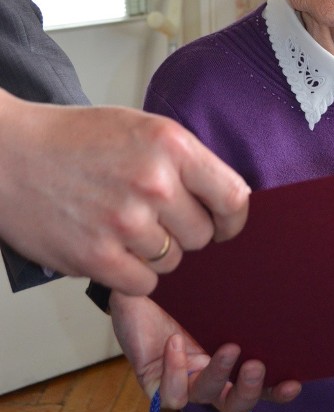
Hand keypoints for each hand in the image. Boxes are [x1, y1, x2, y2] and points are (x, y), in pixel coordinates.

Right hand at [0, 89, 249, 293]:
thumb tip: (224, 199)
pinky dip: (131, 274)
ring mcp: (125, 222)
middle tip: (153, 218)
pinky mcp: (97, 257)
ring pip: (173, 262)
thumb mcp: (141, 128)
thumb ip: (184, 160)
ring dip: (153, 252)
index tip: (224, 225)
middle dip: (184, 232)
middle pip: (202, 236)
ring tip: (121, 225)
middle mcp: (154, 182)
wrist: (9, 155)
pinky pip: (144, 284)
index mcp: (171, 144)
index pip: (233, 197)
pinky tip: (111, 248)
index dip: (232, 218)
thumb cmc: (73, 139)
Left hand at [110, 292, 301, 411]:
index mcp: (228, 350)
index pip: (260, 381)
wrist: (137, 279)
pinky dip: (177, 370)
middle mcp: (208, 370)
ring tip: (229, 349)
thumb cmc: (177, 277)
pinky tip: (175, 343)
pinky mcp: (155, 383)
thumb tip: (270, 255)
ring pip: (207, 398)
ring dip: (220, 377)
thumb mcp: (209, 278)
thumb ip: (235, 276)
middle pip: (235, 403)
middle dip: (251, 390)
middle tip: (256, 365)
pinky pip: (172, 393)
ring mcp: (183, 378)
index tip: (295, 378)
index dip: (277, 387)